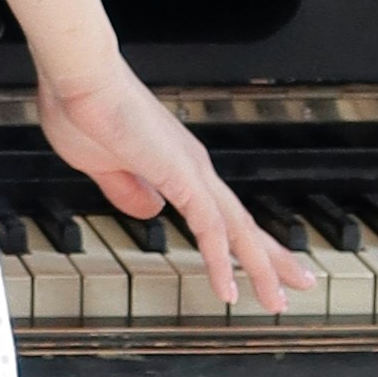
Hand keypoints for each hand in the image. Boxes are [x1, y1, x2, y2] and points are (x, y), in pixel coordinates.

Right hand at [35, 52, 311, 313]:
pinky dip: (221, 261)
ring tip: (277, 300)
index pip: (221, 213)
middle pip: (243, 223)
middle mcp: (194, 168)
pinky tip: (227, 289)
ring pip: (237, 229)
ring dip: (260, 268)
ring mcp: (192, 171)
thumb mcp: (102, 167)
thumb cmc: (82, 110)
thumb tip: (152, 212)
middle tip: (299, 284)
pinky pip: (210, 228)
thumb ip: (127, 191)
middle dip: (273, 258)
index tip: (253, 265)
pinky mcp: (181, 176)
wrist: (78, 76)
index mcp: (176, 166)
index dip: (241, 243)